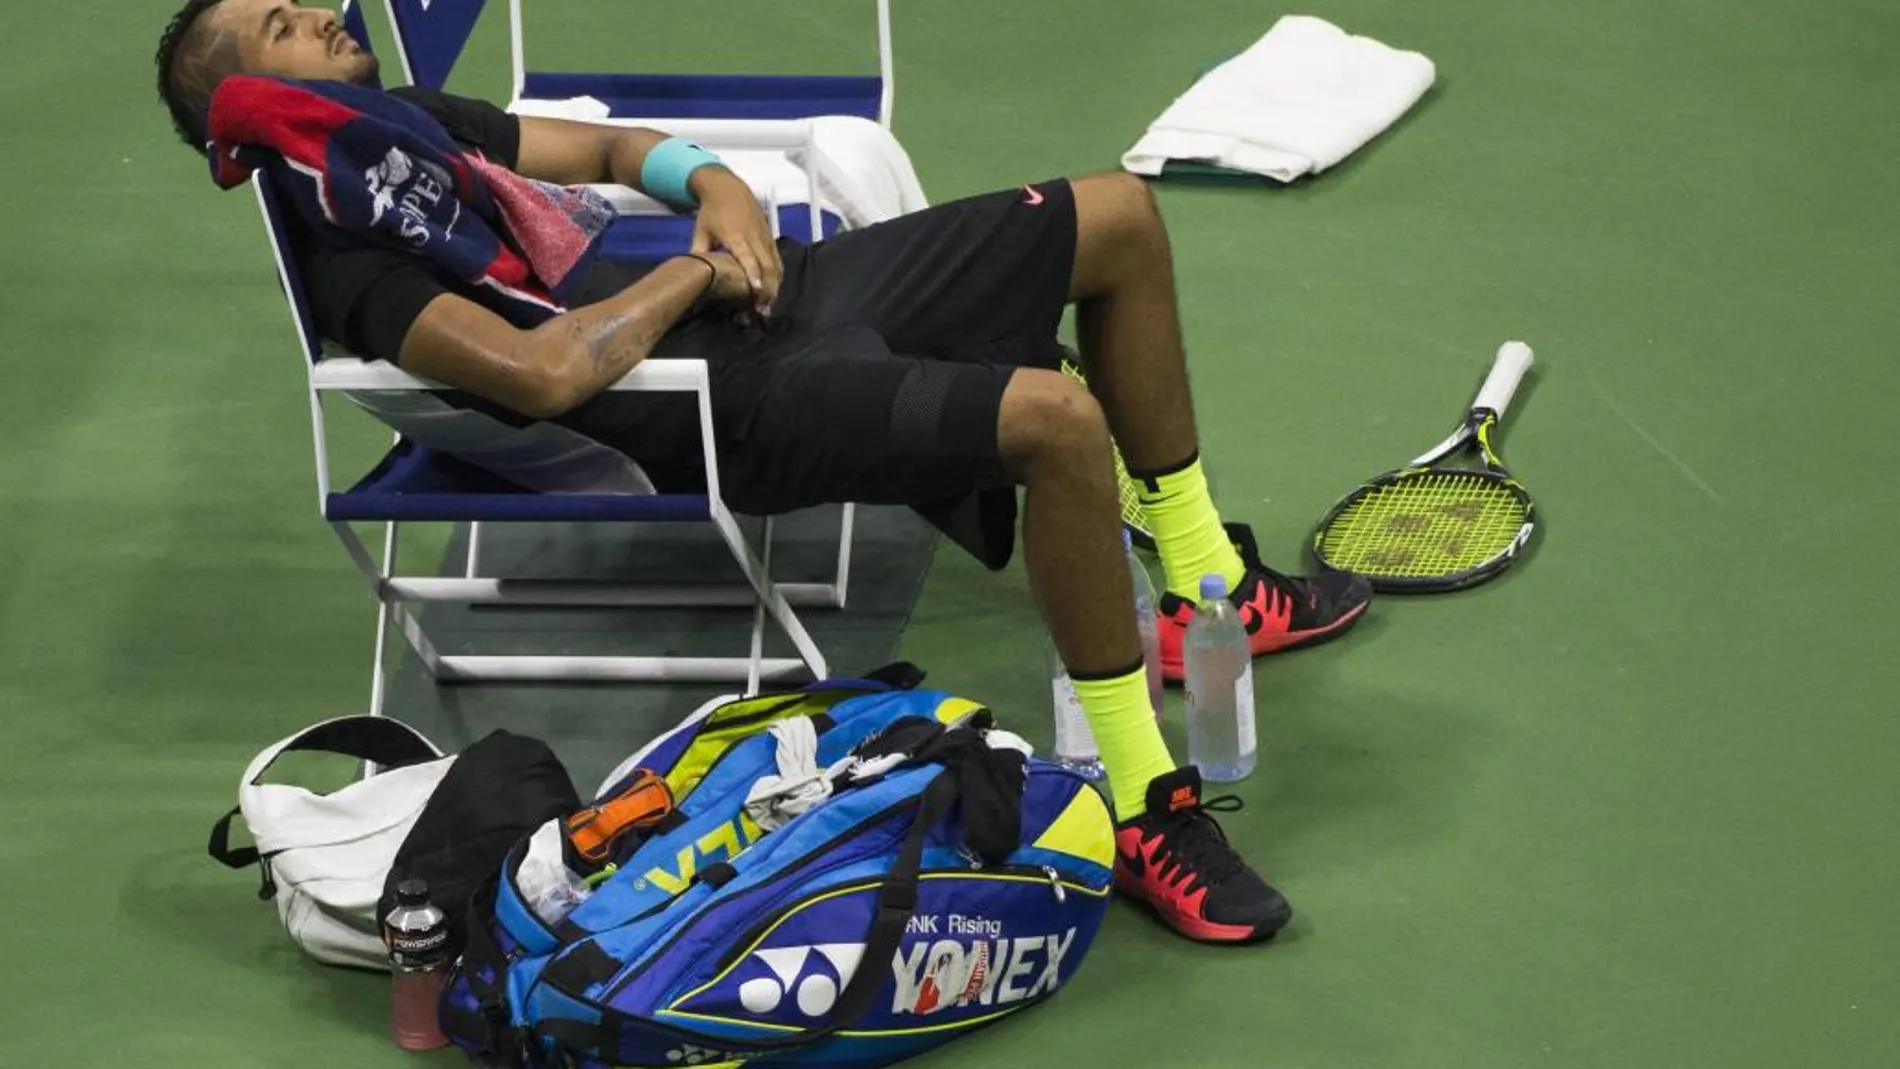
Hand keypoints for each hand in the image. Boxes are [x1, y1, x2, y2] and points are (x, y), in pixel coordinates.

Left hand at [688, 167, 781, 316]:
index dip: (753, 274)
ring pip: (776, 264)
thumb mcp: (700, 232)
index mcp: (736, 235)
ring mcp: (765, 237)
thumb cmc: (711, 212)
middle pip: (767, 265)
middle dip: (768, 289)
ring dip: (775, 286)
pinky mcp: (770, 237)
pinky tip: (774, 290)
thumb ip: (700, 253)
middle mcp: (754, 237)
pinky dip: (778, 276)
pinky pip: (778, 260)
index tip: (757, 290)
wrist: (728, 188)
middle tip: (762, 310)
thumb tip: (691, 275)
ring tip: (769, 305)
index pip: (748, 257)